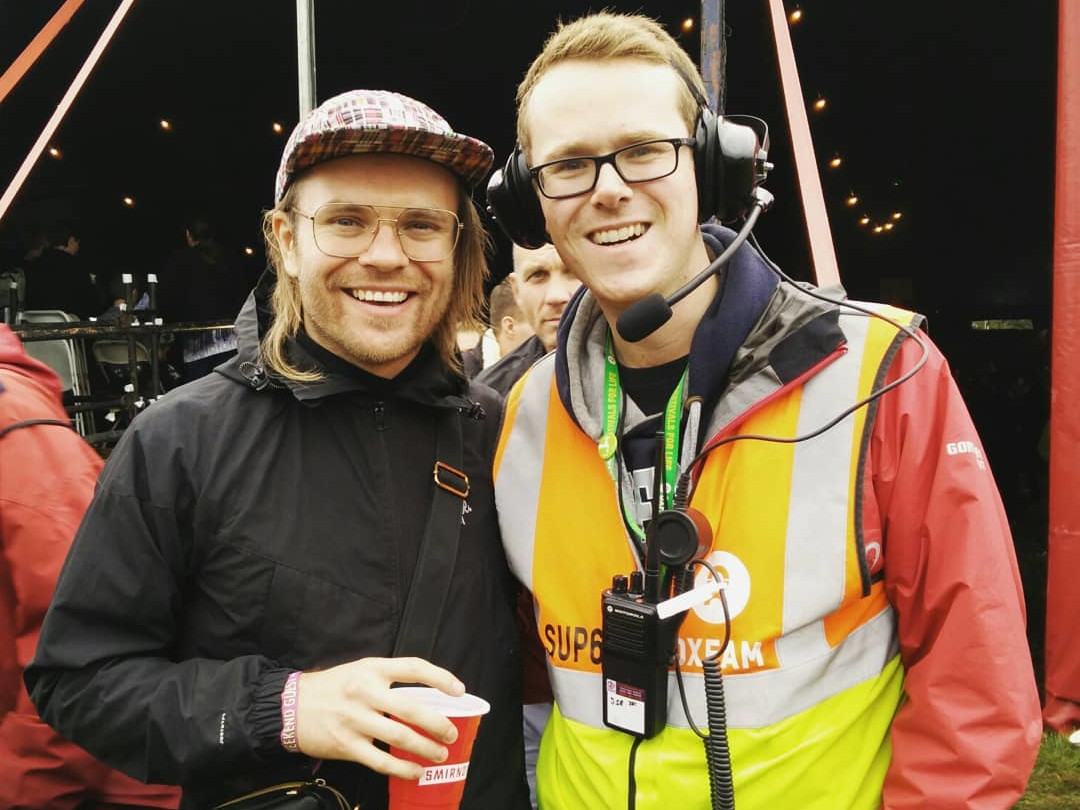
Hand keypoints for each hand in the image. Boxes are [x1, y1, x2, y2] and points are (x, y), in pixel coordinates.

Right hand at [295, 657, 464, 778]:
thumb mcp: (360, 670)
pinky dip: (402, 768)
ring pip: (400, 737)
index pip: (413, 668)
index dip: (440, 677)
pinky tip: (415, 772)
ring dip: (425, 748)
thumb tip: (425, 694)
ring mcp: (355, 720)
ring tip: (440, 754)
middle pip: (411, 708)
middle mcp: (365, 692)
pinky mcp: (346, 745)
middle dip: (437, 723)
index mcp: (372, 669)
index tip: (459, 691)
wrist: (289, 706)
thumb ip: (388, 679)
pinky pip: (381, 760)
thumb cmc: (332, 687)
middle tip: (451, 733)